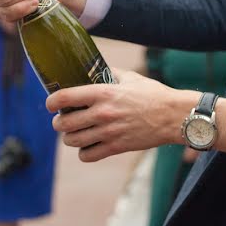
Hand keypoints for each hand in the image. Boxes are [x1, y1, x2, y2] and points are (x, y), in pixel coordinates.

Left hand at [48, 69, 199, 161]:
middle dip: (59, 123)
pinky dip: (84, 153)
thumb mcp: (131, 78)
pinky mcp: (116, 147)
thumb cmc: (154, 94)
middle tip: (64, 120)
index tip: (51, 105)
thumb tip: (94, 69)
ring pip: (72, 141)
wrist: (174, 116)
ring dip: (70, 138)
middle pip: (63, 124)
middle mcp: (102, 113)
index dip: (51, 102)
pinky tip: (89, 146)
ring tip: (75, 134)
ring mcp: (109, 132)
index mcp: (103, 93)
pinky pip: (87, 156)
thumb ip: (109, 74)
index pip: (64, 98)